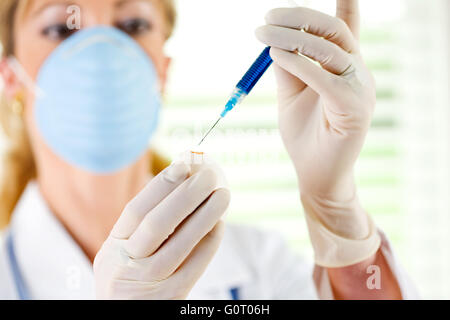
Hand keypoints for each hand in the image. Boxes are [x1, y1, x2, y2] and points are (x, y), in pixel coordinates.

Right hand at [93, 159, 229, 299]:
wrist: (126, 317)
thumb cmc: (131, 277)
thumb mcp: (124, 252)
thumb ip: (144, 225)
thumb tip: (182, 181)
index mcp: (113, 248)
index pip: (135, 211)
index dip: (160, 186)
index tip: (182, 165)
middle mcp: (126, 265)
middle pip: (157, 224)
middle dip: (186, 196)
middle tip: (208, 176)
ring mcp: (149, 283)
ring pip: (180, 244)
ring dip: (205, 215)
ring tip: (223, 194)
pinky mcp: (171, 296)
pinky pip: (195, 265)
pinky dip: (208, 242)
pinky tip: (219, 223)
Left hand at [256, 1, 373, 205]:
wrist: (316, 173)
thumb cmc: (304, 133)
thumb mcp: (290, 93)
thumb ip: (288, 66)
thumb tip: (273, 39)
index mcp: (345, 67)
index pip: (347, 27)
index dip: (345, 2)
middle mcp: (358, 72)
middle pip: (335, 30)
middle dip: (299, 17)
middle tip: (267, 18)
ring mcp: (361, 89)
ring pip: (330, 49)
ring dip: (293, 37)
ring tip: (263, 33)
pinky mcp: (354, 108)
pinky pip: (326, 78)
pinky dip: (300, 63)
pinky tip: (277, 55)